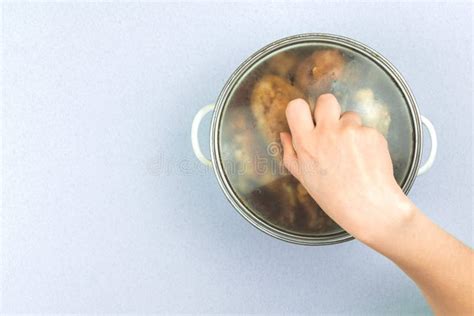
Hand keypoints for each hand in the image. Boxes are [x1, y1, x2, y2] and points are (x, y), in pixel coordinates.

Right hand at [280, 94, 414, 243]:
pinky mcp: (371, 133)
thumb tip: (284, 134)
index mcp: (306, 143)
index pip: (296, 107)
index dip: (301, 110)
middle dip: (328, 110)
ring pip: (349, 115)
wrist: (370, 207)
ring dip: (349, 128)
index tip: (306, 117)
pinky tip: (364, 158)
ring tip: (350, 153)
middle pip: (326, 100)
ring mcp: (351, 131)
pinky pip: (365, 128)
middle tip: (331, 128)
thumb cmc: (335, 197)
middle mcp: (327, 132)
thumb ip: (291, 153)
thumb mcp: (304, 178)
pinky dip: (365, 140)